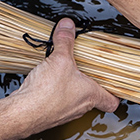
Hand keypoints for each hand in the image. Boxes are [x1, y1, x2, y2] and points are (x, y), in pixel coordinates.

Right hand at [10, 18, 119, 132]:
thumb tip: (68, 26)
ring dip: (71, 87)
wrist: (24, 112)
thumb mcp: (61, 59)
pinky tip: (47, 81)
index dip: (115, 94)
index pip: (112, 102)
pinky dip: (55, 91)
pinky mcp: (49, 113)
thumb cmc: (47, 93)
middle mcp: (81, 107)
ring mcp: (65, 112)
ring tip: (65, 72)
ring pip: (75, 100)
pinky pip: (57, 101)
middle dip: (90, 84)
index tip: (113, 85)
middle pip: (93, 98)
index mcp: (91, 95)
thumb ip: (66, 41)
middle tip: (86, 71)